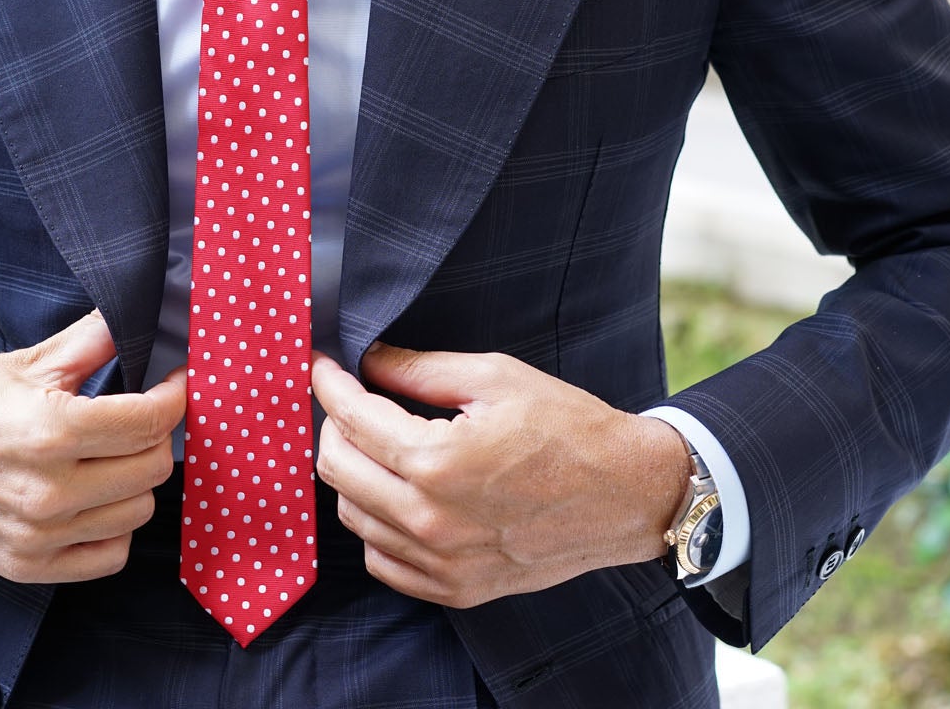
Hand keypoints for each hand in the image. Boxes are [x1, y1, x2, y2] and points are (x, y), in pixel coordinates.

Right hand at [0, 310, 184, 583]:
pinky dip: (113, 526)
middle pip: (152, 467)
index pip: (151, 420)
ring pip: (138, 512)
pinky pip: (109, 555)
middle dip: (155, 435)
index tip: (174, 382)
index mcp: (51, 430)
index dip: (175, 395)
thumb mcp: (25, 361)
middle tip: (138, 415)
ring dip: (134, 480)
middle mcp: (49, 491)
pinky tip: (93, 497)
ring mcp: (39, 536)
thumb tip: (145, 316)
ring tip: (109, 455)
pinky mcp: (27, 566)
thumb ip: (91, 341)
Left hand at [311, 343, 689, 608]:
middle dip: (334, 426)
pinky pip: (382, 560)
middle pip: (337, 469)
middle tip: (351, 401)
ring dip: (353, 474)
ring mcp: (442, 563)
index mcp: (438, 461)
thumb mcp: (495, 378)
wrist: (626, 494)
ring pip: (353, 516)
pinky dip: (375, 525)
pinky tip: (396, 494)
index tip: (323, 367)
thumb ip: (420, 369)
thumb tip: (368, 361)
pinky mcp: (455, 588)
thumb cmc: (569, 429)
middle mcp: (431, 520)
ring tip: (378, 445)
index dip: (329, 384)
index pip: (352, 419)